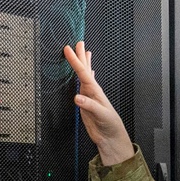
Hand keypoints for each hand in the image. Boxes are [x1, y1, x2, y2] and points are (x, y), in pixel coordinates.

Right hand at [63, 41, 133, 165]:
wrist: (111, 138)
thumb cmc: (110, 126)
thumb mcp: (100, 115)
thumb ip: (89, 106)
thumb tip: (77, 97)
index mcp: (95, 91)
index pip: (83, 72)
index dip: (75, 60)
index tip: (69, 48)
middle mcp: (92, 91)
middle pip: (85, 70)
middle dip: (81, 56)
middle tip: (78, 42)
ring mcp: (89, 96)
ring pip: (85, 76)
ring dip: (83, 64)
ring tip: (83, 52)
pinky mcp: (86, 103)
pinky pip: (84, 86)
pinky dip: (85, 77)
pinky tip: (89, 73)